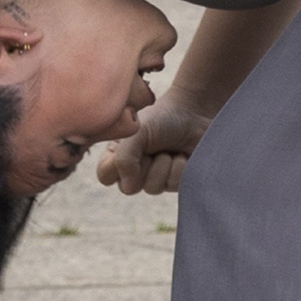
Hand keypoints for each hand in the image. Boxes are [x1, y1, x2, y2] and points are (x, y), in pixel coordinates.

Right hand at [96, 89, 213, 194]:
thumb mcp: (136, 132)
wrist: (195, 112)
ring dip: (163, 164)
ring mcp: (156, 177)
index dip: (116, 167)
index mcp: (118, 155)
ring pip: (153, 188)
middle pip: (129, 188)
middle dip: (144, 165)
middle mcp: (135, 169)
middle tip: (153, 146)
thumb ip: (124, 158)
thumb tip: (129, 187)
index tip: (130, 149)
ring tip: (169, 148)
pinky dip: (179, 167)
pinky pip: (173, 185)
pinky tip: (182, 154)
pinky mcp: (176, 182)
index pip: (105, 176)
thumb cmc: (162, 117)